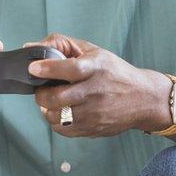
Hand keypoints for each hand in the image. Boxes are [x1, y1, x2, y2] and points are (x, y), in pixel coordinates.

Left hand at [25, 33, 169, 136]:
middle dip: (41, 94)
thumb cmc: (114, 72)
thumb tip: (31, 46)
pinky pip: (64, 130)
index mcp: (96, 68)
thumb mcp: (93, 51)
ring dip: (47, 109)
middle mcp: (96, 92)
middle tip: (41, 88)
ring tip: (51, 101)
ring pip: (57, 117)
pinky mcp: (94, 128)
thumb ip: (62, 45)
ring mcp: (95, 113)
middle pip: (59, 98)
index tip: (33, 68)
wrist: (144, 98)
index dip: (49, 69)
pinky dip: (56, 121)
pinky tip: (61, 111)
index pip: (71, 69)